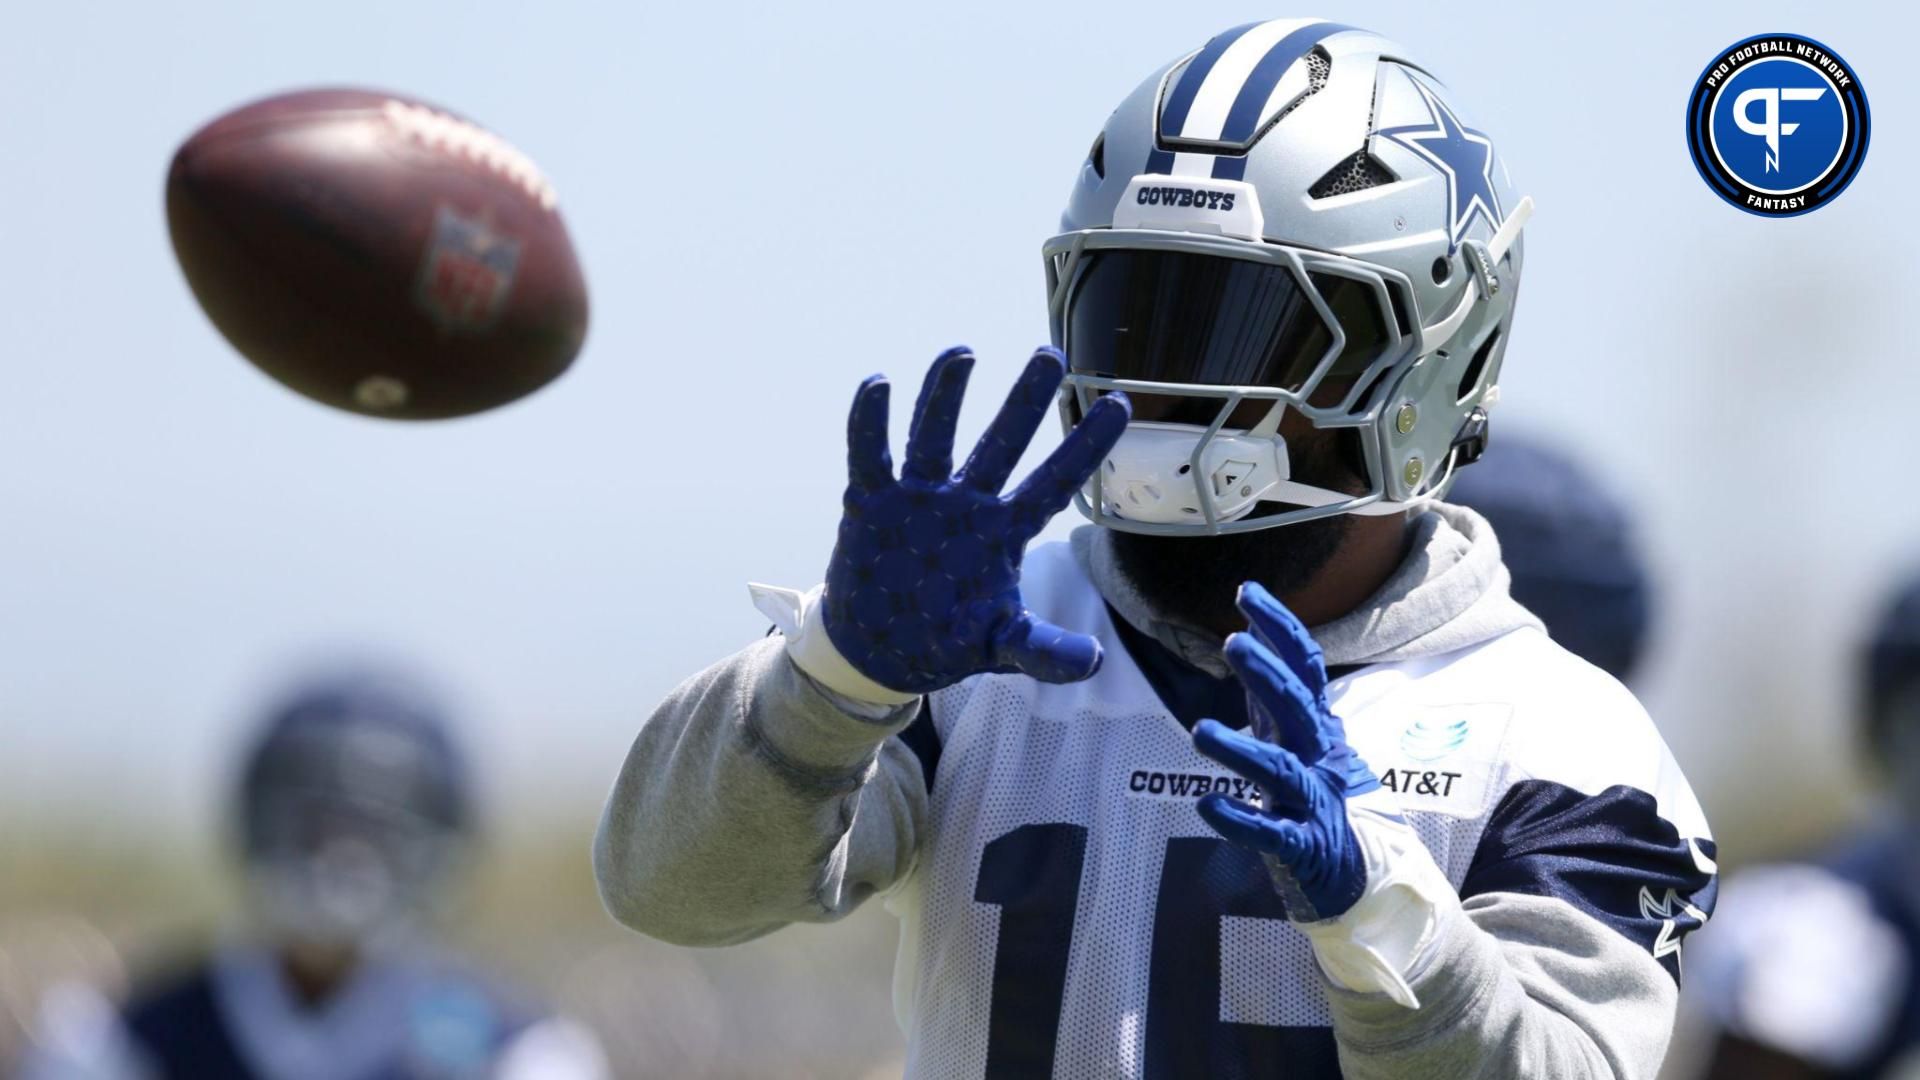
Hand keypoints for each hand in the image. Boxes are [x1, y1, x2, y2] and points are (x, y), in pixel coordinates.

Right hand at [823, 346, 1130, 694]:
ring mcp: (919, 499)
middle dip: (1024, 400)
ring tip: (962, 352)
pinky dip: (871, 422)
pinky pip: (871, 455)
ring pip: (935, 435)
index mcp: (1003, 533)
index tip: (1120, 405)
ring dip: (945, 395)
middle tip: (1051, 354)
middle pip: (1000, 442)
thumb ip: (1045, 650)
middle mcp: (966, 504)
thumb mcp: (1002, 647)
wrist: (880, 653)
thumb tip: (1095, 662)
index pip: (1054, 483)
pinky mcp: (872, 504)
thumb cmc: (948, 641)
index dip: (1085, 447)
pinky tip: (880, 384)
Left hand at [1193, 582, 1382, 921]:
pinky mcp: (1307, 849)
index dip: (1280, 629)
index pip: (1305, 669)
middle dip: (1267, 673)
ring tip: (1199, 730)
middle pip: (1298, 709)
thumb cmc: (1330, 807)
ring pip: (1280, 771)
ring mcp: (1317, 804)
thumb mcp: (1305, 746)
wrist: (1374, 881)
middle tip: (1232, 640)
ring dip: (1239, 749)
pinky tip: (1208, 806)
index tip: (1246, 591)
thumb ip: (1275, 704)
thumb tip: (1251, 647)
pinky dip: (1240, 820)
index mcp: (1321, 732)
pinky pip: (1272, 833)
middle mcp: (1322, 760)